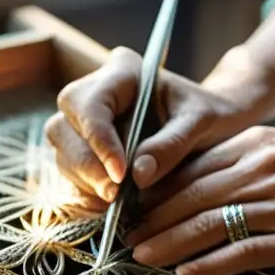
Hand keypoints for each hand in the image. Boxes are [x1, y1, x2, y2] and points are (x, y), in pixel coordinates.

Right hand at [45, 46, 263, 203]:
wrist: (212, 123)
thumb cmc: (210, 114)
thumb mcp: (201, 123)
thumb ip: (172, 144)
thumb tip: (138, 174)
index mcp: (122, 71)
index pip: (91, 104)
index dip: (100, 140)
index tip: (120, 174)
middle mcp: (95, 91)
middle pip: (63, 125)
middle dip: (86, 164)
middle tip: (113, 194)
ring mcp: (84, 119)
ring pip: (63, 149)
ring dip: (84, 179)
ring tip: (114, 201)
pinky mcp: (84, 146)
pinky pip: (70, 169)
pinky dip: (85, 188)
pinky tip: (107, 203)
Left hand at [125, 127, 274, 274]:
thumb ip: (238, 157)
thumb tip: (186, 176)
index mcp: (257, 144)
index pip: (192, 168)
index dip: (156, 191)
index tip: (132, 207)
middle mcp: (265, 170)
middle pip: (192, 197)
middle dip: (152, 219)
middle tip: (125, 236)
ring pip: (209, 225)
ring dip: (169, 243)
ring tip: (142, 256)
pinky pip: (243, 253)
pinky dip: (209, 264)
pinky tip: (185, 272)